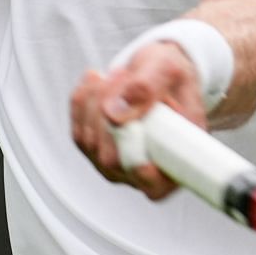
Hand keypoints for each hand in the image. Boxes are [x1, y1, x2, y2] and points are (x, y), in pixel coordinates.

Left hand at [68, 39, 207, 200]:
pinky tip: (98, 83)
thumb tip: (114, 114)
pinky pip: (78, 131)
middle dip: (109, 112)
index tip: (139, 157)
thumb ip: (147, 87)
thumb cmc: (171, 77)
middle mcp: (145, 172)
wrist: (157, 72)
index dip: (143, 174)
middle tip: (125, 76)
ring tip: (120, 75)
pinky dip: (83, 101)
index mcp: (177, 161)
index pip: (155, 184)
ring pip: (90, 142)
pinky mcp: (95, 151)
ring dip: (96, 100)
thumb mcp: (167, 70)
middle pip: (111, 158)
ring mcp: (117, 165)